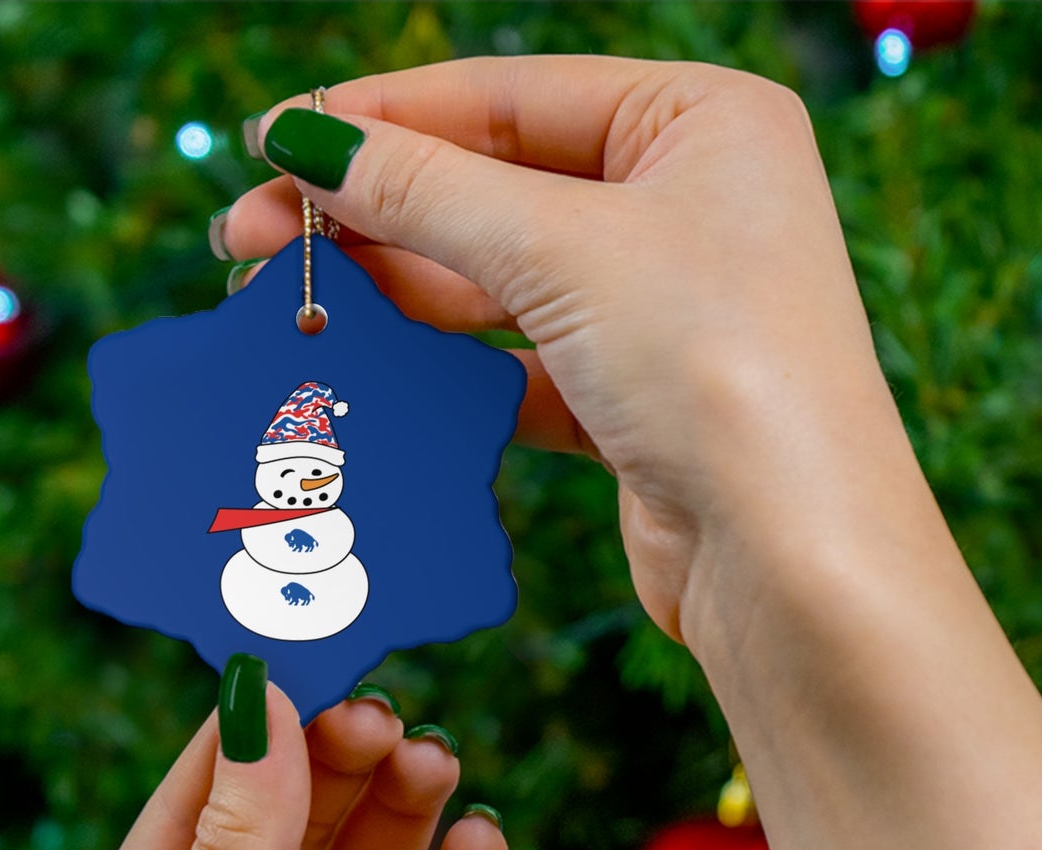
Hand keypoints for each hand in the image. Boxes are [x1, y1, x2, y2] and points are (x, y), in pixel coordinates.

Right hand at [223, 60, 1041, 849]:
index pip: (508, 96)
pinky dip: (448, 367)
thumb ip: (426, 191)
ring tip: (289, 300)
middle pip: (496, 187)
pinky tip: (370, 363)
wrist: (792, 560)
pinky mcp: (635, 401)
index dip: (381, 118)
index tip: (270, 142)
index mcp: (701, 122)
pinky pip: (518, 363)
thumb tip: (306, 140)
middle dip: (372, 211)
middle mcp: (689, 205)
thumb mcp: (562, 251)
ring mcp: (663, 308)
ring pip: (500, 281)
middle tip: (249, 238)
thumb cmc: (718, 368)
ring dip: (396, 290)